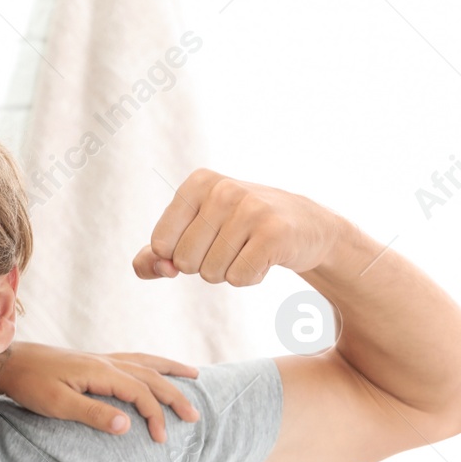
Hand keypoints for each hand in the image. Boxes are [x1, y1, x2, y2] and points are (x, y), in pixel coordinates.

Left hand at [0, 341, 199, 442]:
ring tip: (194, 375)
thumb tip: (128, 425)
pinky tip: (155, 367)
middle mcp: (106, 362)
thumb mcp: (58, 404)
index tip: (161, 438)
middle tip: (194, 415)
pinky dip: (151, 362)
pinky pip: (132, 359)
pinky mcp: (93, 361)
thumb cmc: (31, 385)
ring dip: (170, 370)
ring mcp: (100, 359)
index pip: (140, 393)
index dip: (154, 415)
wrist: (10, 362)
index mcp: (101, 372)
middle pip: (150, 376)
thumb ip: (92, 414)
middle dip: (174, 395)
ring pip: (145, 362)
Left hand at [133, 169, 340, 286]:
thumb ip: (155, 256)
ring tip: (249, 249)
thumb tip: (158, 269)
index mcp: (198, 183)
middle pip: (185, 262)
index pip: (160, 244)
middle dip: (205, 266)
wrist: (305, 226)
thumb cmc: (238, 231)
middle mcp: (223, 189)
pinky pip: (239, 278)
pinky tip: (266, 257)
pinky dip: (250, 278)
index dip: (178, 255)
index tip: (204, 239)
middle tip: (232, 245)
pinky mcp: (274, 232)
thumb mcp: (192, 234)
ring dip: (228, 272)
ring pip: (211, 273)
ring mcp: (251, 208)